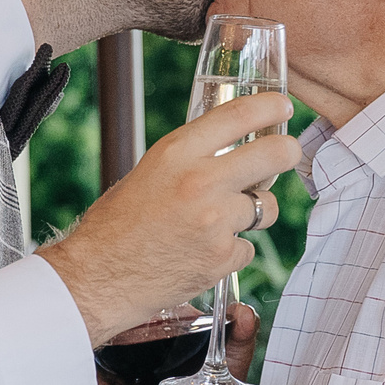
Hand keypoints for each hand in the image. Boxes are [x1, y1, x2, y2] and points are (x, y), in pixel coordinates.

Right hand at [40, 94, 301, 345]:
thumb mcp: (149, 172)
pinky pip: (246, 247)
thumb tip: (232, 151)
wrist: (97, 278)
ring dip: (254, 212)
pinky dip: (231, 251)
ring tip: (221, 221)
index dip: (271, 106)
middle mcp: (200, 181)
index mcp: (177, 152)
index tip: (283, 106)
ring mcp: (215, 222)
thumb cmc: (116, 225)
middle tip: (286, 154)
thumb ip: (190, 159)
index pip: (239, 114)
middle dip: (286, 153)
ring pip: (266, 206)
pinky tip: (202, 253)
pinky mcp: (221, 257)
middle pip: (275, 154)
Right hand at [100, 304, 257, 384]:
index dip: (143, 299)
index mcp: (166, 330)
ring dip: (102, 356)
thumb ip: (242, 335)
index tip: (144, 297)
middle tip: (125, 327)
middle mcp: (141, 348)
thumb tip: (244, 312)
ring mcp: (128, 373)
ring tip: (109, 355)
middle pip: (120, 330)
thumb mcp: (234, 359)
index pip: (148, 307)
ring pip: (104, 358)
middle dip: (117, 325)